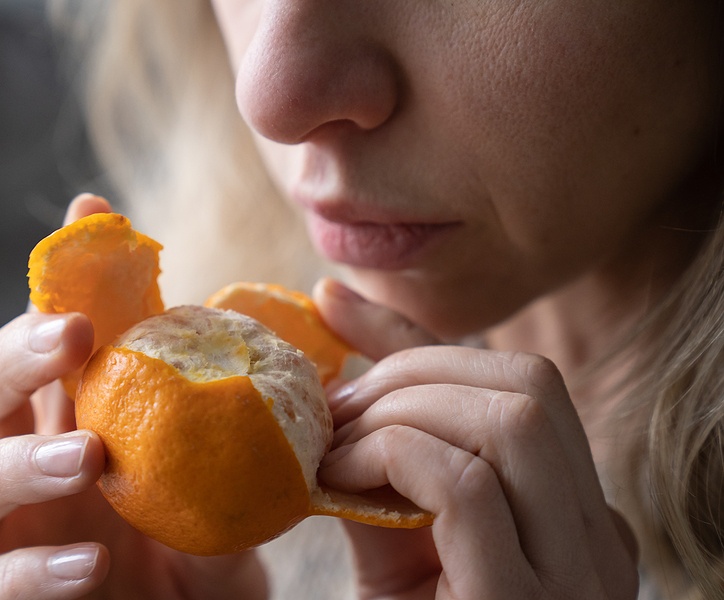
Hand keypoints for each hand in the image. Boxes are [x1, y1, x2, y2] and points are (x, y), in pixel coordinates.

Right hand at [0, 195, 265, 599]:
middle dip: (12, 353)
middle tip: (74, 334)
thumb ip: (219, 449)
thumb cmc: (187, 573)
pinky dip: (29, 569)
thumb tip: (266, 367)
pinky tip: (90, 561)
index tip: (91, 214)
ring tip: (83, 455)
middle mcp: (13, 478)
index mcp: (62, 432)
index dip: (60, 282)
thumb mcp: (214, 503)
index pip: (45, 348)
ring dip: (13, 460)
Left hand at [313, 279, 638, 598]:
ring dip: (402, 411)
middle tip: (339, 412)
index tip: (334, 304)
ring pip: (512, 418)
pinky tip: (341, 479)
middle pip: (530, 385)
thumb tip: (338, 376)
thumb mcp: (392, 538)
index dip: (417, 338)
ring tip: (339, 450)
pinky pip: (465, 481)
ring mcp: (574, 576)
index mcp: (576, 516)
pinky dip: (389, 456)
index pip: (518, 388)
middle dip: (414, 370)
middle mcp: (597, 541)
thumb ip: (385, 466)